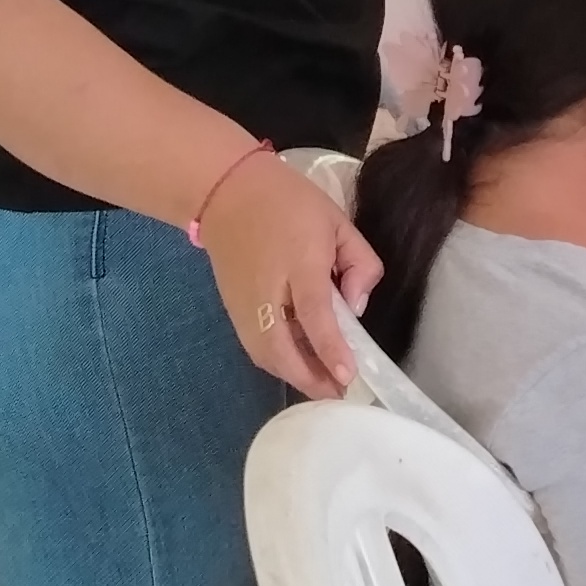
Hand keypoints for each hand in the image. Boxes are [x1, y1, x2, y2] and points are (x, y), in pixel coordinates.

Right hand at [199, 150, 382, 397]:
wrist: (227, 193)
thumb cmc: (289, 203)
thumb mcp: (338, 221)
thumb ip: (359, 263)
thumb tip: (356, 306)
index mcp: (298, 262)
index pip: (314, 314)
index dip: (330, 347)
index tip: (348, 375)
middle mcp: (266, 290)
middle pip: (280, 348)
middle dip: (309, 378)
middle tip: (338, 393)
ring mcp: (244, 303)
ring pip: (265, 354)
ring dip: (294, 375)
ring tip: (323, 386)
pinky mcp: (233, 310)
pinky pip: (256, 346)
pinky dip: (278, 362)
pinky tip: (299, 366)